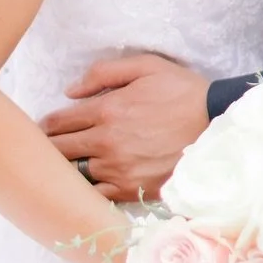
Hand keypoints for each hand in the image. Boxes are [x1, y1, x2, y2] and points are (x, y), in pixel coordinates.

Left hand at [39, 53, 208, 202]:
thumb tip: (69, 91)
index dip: (46, 125)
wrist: (217, 126)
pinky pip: (96, 196)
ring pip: (73, 175)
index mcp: (107, 110)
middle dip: (47, 148)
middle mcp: (107, 143)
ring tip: (63, 167)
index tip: (45, 127)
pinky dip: (86, 191)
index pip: (58, 122)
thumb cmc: (182, 93)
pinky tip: (86, 185)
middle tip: (45, 148)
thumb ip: (103, 73)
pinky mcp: (132, 190)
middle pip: (58, 150)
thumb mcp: (147, 66)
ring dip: (64, 170)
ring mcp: (119, 170)